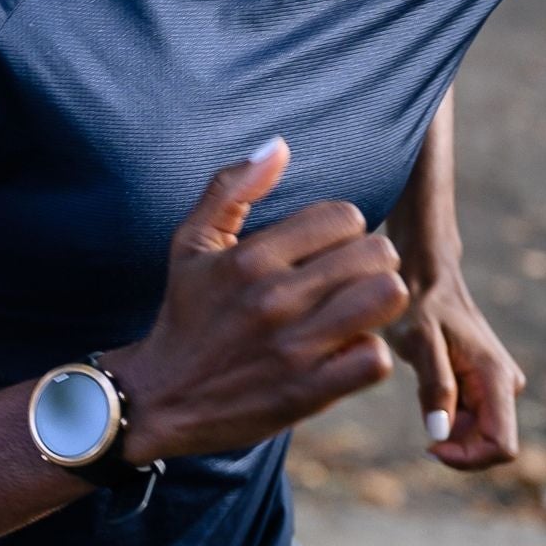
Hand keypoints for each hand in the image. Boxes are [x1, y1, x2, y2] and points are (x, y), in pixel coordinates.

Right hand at [105, 140, 408, 465]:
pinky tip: (344, 351)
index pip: (344, 216)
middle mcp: (273, 299)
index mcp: (249, 258)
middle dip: (370, 261)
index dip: (345, 229)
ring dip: (378, 303)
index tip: (327, 249)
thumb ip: (230, 189)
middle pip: (376, 254)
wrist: (160, 398)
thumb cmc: (184, 314)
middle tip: (350, 278)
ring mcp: (293, 348)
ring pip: (385, 299)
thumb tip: (278, 146)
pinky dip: (366, 354)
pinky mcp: (306, 392)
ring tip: (356, 309)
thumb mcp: (191, 244)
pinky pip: (374, 359)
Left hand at [387, 247, 525, 470]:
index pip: (502, 445)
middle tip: (421, 424)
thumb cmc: (420, 305)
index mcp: (496, 378)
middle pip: (491, 444)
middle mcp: (505, 385)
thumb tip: (441, 433)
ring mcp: (497, 386)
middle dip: (458, 446)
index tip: (431, 446)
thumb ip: (434, 385)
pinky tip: (428, 393)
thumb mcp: (419, 341)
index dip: (468, 457)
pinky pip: (471, 419)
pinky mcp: (484, 386)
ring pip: (479, 434)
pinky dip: (448, 419)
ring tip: (423, 395)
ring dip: (451, 431)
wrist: (427, 277)